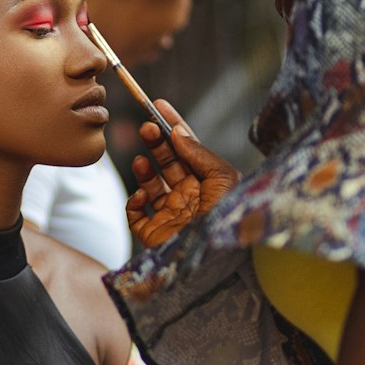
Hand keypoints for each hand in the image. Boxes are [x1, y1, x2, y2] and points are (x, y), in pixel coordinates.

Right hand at [127, 100, 239, 248]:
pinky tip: (143, 194)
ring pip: (150, 186)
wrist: (220, 258)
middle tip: (146, 127)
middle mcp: (189, 198)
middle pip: (167, 163)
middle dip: (156, 143)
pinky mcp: (154, 234)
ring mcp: (171, 215)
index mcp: (208, 184)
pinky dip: (135, 201)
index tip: (158, 106)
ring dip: (143, 169)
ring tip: (141, 159)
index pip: (187, 149)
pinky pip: (136, 215)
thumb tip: (178, 132)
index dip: (173, 126)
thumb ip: (199, 153)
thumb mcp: (223, 178)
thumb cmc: (229, 218)